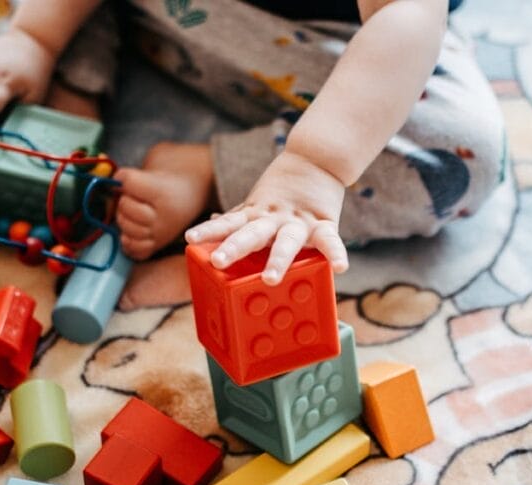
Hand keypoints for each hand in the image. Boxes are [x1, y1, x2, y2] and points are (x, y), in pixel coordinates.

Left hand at [185, 150, 348, 285]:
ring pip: (286, 241)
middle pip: (251, 233)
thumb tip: (215, 221)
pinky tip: (340, 268)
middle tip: (218, 260)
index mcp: (256, 215)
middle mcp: (274, 219)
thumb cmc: (285, 188)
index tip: (191, 240)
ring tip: (270, 279)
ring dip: (278, 259)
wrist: (318, 158)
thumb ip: (239, 215)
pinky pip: (330, 241)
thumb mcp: (258, 201)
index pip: (228, 223)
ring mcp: (299, 222)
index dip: (209, 231)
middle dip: (235, 247)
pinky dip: (336, 253)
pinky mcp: (324, 224)